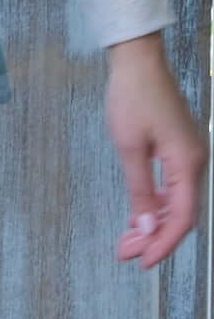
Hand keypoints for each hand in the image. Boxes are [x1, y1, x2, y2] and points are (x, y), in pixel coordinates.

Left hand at [105, 32, 206, 268]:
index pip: (182, 217)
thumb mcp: (129, 146)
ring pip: (175, 201)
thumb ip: (140, 190)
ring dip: (152, 222)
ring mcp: (187, 153)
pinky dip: (154, 202)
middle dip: (154, 236)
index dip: (163, 243)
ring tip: (127, 240)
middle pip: (180, 212)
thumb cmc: (132, 94)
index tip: (142, 261)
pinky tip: (138, 216)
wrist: (137, 57)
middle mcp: (194, 160)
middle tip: (126, 253)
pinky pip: (171, 185)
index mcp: (187, 162)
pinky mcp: (178, 147)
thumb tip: (146, 229)